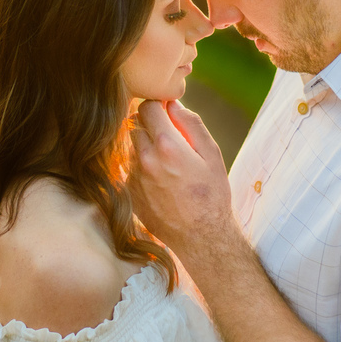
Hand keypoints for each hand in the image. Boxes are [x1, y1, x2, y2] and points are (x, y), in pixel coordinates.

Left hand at [129, 99, 233, 256]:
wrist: (201, 237)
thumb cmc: (211, 194)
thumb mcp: (212, 154)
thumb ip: (191, 124)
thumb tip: (173, 104)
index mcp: (167, 145)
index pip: (147, 106)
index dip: (158, 106)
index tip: (167, 113)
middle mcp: (145, 159)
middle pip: (135, 124)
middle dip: (150, 125)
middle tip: (169, 139)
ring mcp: (134, 177)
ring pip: (131, 146)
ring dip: (144, 146)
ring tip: (166, 163)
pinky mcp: (128, 192)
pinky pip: (129, 168)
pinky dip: (141, 167)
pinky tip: (159, 181)